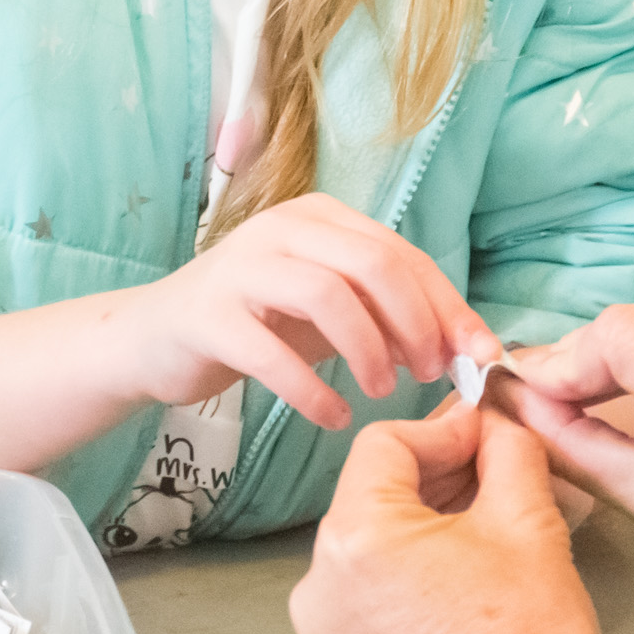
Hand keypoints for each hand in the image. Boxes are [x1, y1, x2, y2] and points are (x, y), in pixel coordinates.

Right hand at [108, 194, 492, 430]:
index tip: (480, 356)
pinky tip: (332, 415)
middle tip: (429, 373)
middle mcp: (281, 228)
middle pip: (373, 263)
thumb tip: (461, 347)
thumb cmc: (256, 322)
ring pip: (328, 295)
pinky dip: (312, 390)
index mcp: (320, 218)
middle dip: (416, 323)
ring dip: (369, 351)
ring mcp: (241, 267)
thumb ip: (387, 317)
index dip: (448, 305)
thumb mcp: (328, 311)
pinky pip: (273, 353)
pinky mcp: (208, 315)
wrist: (153, 338)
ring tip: (380, 392)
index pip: (402, 253)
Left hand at [291, 403, 613, 633]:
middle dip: (449, 470)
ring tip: (511, 510)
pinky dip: (426, 557)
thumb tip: (497, 417)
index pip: (388, 442)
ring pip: (384, 533)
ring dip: (443, 512)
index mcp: (353, 536)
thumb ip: (507, 449)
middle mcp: (320, 577)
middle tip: (515, 465)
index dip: (448, 428)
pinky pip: (382, 578)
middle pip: (381, 488)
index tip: (500, 432)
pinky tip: (484, 556)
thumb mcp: (528, 521)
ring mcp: (329, 621)